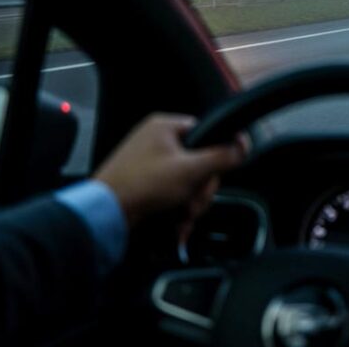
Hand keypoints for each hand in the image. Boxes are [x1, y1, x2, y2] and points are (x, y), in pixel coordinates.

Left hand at [94, 113, 247, 229]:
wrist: (105, 214)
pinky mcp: (143, 183)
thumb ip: (222, 157)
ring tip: (183, 215)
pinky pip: (172, 190)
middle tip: (194, 202)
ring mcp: (148, 162)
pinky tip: (177, 221)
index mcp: (164, 126)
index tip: (212, 175)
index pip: (205, 134)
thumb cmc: (143, 184)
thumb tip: (243, 147)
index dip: (214, 157)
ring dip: (191, 201)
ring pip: (187, 179)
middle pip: (199, 161)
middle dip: (201, 188)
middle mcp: (156, 141)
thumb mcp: (191, 169)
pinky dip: (178, 206)